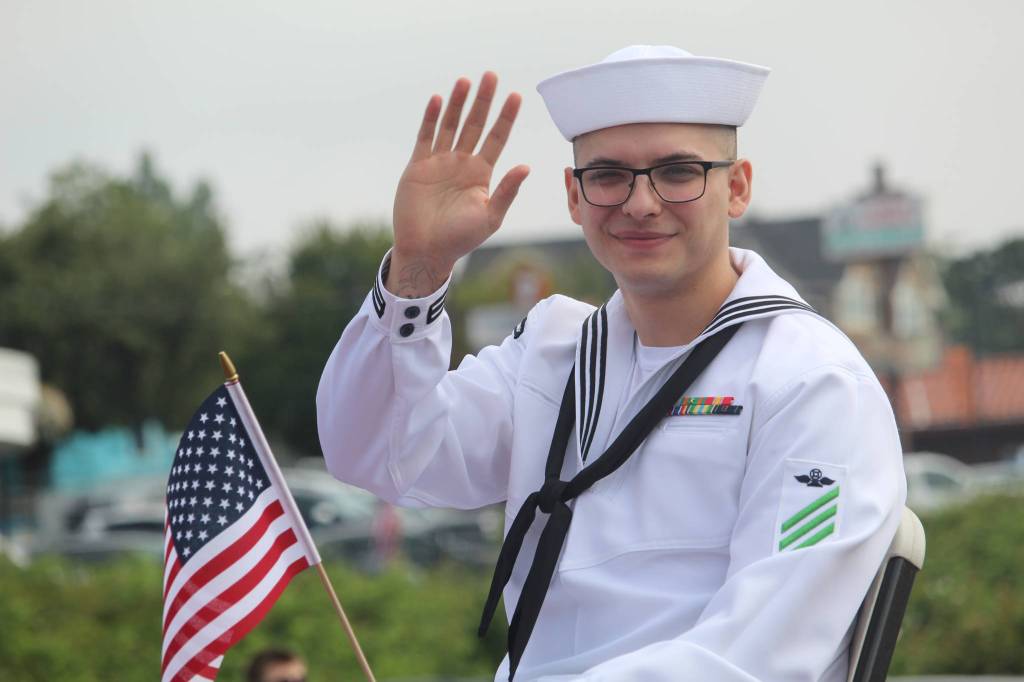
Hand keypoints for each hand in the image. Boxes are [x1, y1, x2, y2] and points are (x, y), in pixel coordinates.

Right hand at [388, 72, 529, 296]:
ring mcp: (439, 162)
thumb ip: (506, 191)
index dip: (506, 117)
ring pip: (450, 125)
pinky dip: (430, 118)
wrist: (427, 251)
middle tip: (491, 75)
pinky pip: (426, 137)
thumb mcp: (489, 217)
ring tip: (466, 81)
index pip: (497, 138)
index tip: (516, 96)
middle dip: (483, 101)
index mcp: (481, 173)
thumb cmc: (460, 239)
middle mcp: (461, 163)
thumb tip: (526, 167)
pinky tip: (437, 100)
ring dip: (457, 104)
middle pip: (475, 124)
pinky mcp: (418, 166)